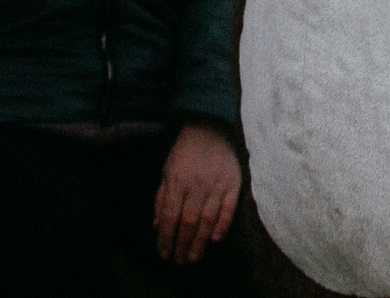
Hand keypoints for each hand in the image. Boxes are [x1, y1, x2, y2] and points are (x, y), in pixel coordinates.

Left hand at [153, 122, 240, 263]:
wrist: (208, 129)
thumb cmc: (184, 154)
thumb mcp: (166, 172)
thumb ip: (161, 198)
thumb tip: (156, 226)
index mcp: (177, 182)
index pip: (169, 216)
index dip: (165, 238)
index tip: (164, 253)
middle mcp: (196, 185)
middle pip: (188, 222)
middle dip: (182, 245)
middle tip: (180, 261)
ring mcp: (216, 185)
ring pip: (207, 219)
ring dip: (200, 242)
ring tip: (194, 257)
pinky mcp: (233, 184)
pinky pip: (228, 209)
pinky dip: (222, 225)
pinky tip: (214, 239)